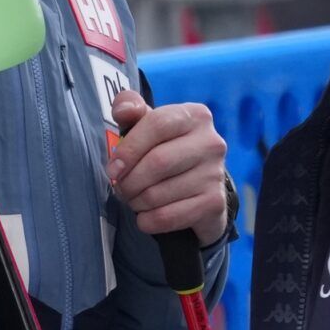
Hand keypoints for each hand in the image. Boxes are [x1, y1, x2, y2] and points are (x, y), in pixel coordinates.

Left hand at [107, 91, 229, 247]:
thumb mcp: (148, 125)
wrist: (199, 190)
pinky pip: (168, 217)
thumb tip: (123, 109)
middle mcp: (211, 142)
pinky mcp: (214, 203)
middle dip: (129, 181)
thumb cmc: (166, 151)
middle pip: (158, 162)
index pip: (157, 124)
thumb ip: (131, 110)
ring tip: (134, 199)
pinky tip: (146, 216)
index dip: (129, 148)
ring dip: (136, 202)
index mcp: (195, 116)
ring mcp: (216, 174)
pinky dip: (147, 220)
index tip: (113, 167)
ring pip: (159, 194)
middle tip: (120, 188)